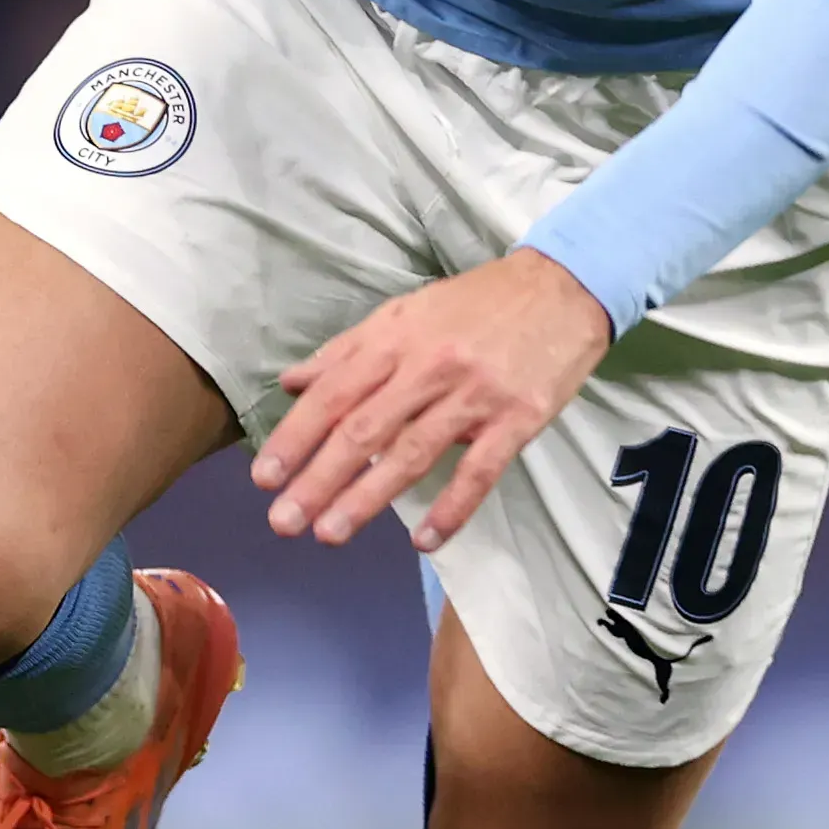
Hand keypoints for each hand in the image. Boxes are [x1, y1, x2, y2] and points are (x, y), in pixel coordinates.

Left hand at [251, 247, 615, 554]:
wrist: (564, 288)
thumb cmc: (478, 303)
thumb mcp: (406, 312)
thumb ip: (348, 351)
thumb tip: (292, 383)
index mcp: (396, 338)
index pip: (334, 393)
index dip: (296, 436)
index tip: (264, 476)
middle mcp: (429, 366)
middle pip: (364, 429)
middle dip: (318, 478)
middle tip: (284, 521)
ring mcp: (475, 394)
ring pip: (412, 453)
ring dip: (368, 498)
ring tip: (330, 534)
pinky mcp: (518, 418)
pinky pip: (479, 471)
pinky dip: (451, 508)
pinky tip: (425, 540)